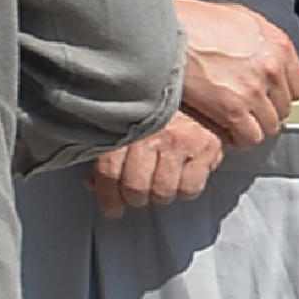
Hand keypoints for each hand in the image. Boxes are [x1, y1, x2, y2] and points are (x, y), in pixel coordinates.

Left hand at [89, 113, 225, 217]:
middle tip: (136, 195)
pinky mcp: (206, 147)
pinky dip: (185, 190)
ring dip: (159, 195)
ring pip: (163, 192)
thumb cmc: (160, 111)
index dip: (108, 198)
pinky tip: (181, 178)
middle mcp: (153, 132)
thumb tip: (92, 183)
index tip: (112, 209)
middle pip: (135, 187)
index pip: (109, 172)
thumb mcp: (127, 124)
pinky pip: (190, 188)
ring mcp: (180, 140)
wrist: (200, 90)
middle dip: (134, 198)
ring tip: (160, 184)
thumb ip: (107, 152)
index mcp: (127, 124)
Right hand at [170, 0, 298, 147]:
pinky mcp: (232, 108)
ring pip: (270, 126)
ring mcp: (253, 89)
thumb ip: (261, 40)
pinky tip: (228, 130)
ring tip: (237, 123)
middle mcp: (271, 67)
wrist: (166, 32)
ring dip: (253, 127)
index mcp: (278, 45)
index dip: (280, 94)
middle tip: (248, 111)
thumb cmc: (195, 22)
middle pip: (284, 108)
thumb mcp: (240, 18)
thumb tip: (267, 55)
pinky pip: (250, 137)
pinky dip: (240, 138)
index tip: (269, 98)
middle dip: (266, 111)